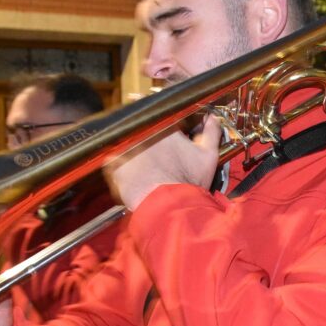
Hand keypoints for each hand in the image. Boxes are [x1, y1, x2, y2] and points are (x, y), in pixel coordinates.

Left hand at [105, 114, 222, 209]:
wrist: (169, 208)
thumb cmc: (189, 182)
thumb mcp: (208, 156)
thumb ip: (211, 133)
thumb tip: (212, 117)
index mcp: (165, 128)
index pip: (163, 119)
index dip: (166, 131)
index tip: (170, 141)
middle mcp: (143, 133)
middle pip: (143, 130)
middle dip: (148, 140)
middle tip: (157, 157)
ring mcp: (125, 147)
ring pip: (127, 144)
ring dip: (133, 151)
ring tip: (143, 167)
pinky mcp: (113, 163)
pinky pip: (113, 160)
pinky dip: (119, 165)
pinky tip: (131, 175)